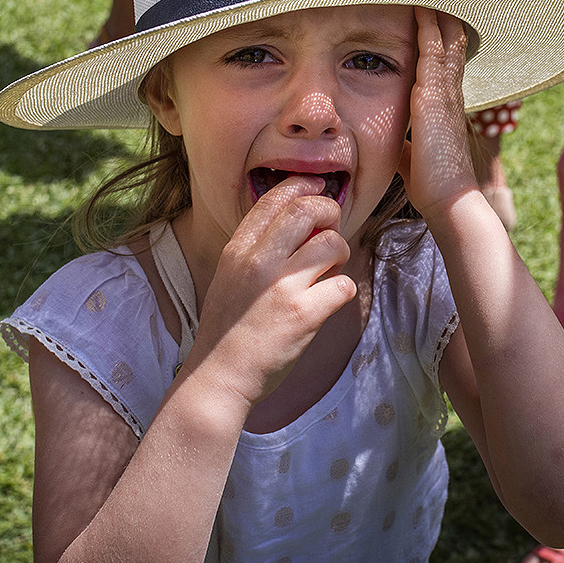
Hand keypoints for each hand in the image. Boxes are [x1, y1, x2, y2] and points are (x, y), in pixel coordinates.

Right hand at [186, 176, 355, 408]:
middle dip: (329, 211)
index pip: (273, 200)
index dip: (302, 186)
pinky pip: (343, 285)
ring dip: (341, 252)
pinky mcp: (303, 314)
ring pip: (331, 243)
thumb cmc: (227, 329)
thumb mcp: (229, 277)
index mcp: (237, 250)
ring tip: (332, 269)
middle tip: (333, 226)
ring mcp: (281, 287)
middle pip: (306, 210)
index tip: (317, 188)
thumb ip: (257, 250)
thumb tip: (300, 225)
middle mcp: (258, 262)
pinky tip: (330, 298)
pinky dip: (342, 289)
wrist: (220, 376)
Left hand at [399, 8, 477, 217]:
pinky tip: (420, 5)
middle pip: (451, 41)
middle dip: (444, 14)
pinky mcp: (434, 95)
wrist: (448, 199)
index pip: (446, 60)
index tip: (435, 11)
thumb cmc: (432, 182)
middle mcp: (450, 93)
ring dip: (436, 11)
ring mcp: (444, 92)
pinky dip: (427, 25)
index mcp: (445, 105)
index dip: (443, 34)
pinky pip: (432, 50)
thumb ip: (405, 142)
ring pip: (444, 39)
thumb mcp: (412, 156)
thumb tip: (395, 143)